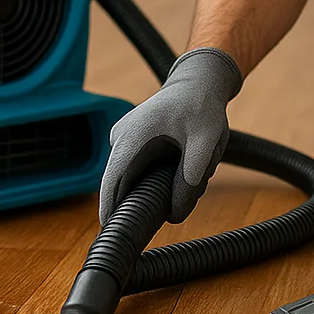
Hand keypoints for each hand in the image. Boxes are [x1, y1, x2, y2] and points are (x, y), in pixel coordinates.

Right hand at [98, 47, 241, 224]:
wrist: (200, 80)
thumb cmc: (201, 105)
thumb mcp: (204, 143)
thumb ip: (191, 179)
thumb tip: (175, 214)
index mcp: (131, 136)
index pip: (110, 181)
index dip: (108, 209)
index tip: (111, 232)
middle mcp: (121, 138)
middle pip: (123, 183)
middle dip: (148, 197)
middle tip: (177, 199)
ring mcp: (125, 140)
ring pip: (135, 178)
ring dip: (158, 184)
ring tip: (193, 165)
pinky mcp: (133, 143)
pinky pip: (140, 169)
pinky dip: (158, 176)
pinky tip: (184, 163)